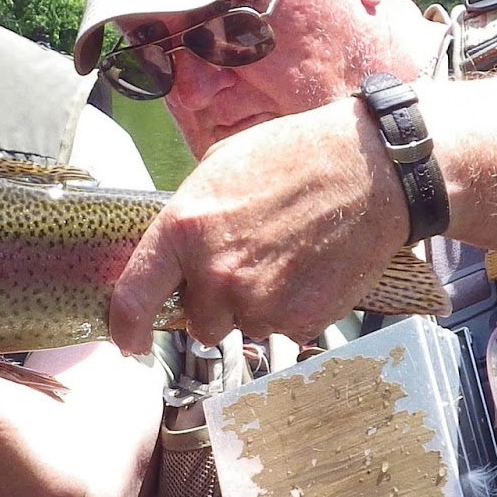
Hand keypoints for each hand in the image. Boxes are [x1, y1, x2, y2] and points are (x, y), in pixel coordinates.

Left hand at [109, 101, 408, 349]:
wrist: (370, 169)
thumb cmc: (293, 157)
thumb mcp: (219, 169)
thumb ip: (188, 220)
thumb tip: (171, 255)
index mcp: (184, 230)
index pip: (134, 298)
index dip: (125, 327)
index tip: (128, 340)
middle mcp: (215, 275)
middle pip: (198, 320)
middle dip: (216, 301)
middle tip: (248, 259)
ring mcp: (259, 302)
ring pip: (243, 324)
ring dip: (255, 303)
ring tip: (285, 255)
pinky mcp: (300, 320)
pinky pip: (282, 326)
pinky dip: (292, 307)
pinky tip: (309, 267)